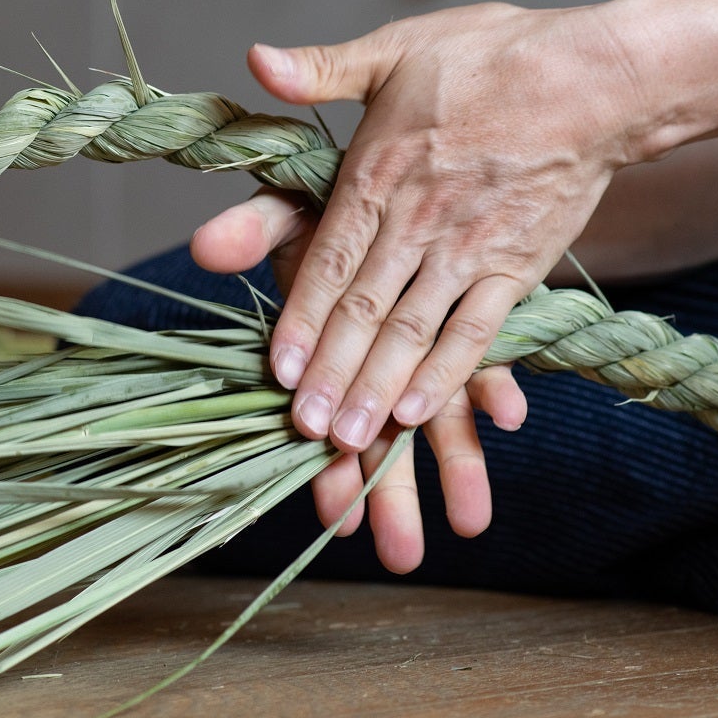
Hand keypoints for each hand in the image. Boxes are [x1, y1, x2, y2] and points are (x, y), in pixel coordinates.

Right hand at [193, 186, 524, 569]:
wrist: (414, 160)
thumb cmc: (334, 198)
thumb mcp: (284, 207)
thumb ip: (250, 231)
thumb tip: (206, 247)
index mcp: (325, 349)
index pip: (322, 420)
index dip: (327, 466)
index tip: (334, 513)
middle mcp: (375, 361)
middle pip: (382, 439)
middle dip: (391, 498)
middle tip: (402, 557)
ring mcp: (424, 349)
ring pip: (439, 419)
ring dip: (457, 469)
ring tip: (471, 524)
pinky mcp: (472, 323)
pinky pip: (485, 364)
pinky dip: (494, 390)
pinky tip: (511, 416)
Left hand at [194, 2, 647, 566]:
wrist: (597, 77)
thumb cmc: (492, 57)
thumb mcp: (397, 48)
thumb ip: (323, 68)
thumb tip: (258, 62)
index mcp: (378, 171)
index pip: (329, 259)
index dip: (301, 318)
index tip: (276, 369)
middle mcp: (418, 220)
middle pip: (364, 309)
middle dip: (330, 373)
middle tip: (302, 429)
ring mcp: (470, 249)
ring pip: (413, 331)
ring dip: (377, 388)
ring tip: (348, 440)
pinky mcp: (518, 268)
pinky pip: (475, 333)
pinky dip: (446, 375)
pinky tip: (417, 413)